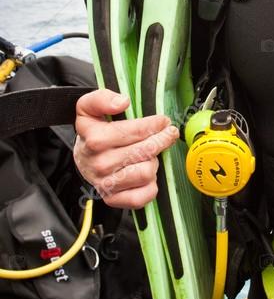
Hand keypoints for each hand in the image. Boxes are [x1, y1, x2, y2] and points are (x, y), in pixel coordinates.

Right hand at [73, 88, 178, 209]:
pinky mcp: (112, 199)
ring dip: (154, 162)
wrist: (81, 159)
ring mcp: (105, 183)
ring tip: (150, 155)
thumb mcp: (88, 108)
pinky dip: (150, 186)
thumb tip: (122, 102)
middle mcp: (99, 163)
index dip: (154, 124)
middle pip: (145, 151)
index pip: (135, 131)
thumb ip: (101, 99)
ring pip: (147, 172)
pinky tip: (147, 174)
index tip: (163, 121)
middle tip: (169, 133)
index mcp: (95, 139)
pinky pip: (142, 196)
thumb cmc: (92, 132)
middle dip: (162, 139)